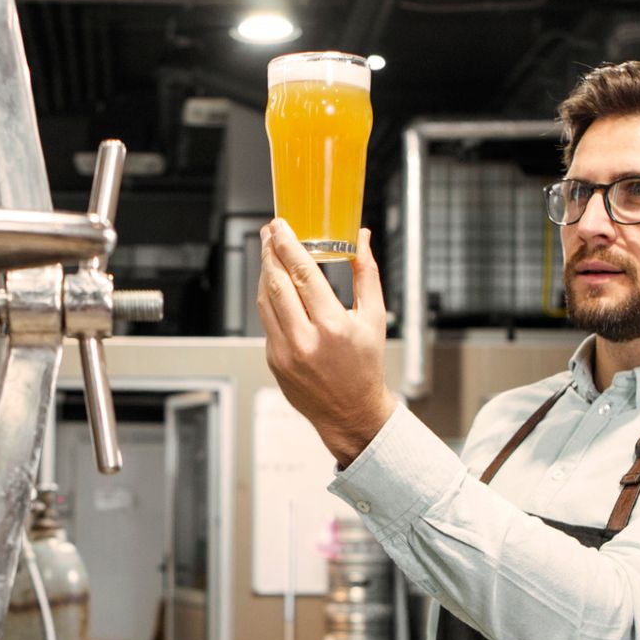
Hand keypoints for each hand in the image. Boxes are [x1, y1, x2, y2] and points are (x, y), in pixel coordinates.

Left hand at [256, 219, 397, 466]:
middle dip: (270, 252)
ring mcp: (285, 352)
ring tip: (269, 252)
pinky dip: (268, 298)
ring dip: (265, 272)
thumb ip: (367, 274)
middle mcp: (305, 340)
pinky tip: (273, 283)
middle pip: (277, 283)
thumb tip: (360, 237)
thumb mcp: (375, 318)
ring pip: (265, 301)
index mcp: (333, 326)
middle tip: (269, 231)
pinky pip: (266, 321)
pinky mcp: (273, 361)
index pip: (304, 274)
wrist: (351, 412)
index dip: (288, 246)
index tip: (280, 226)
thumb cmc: (365, 364)